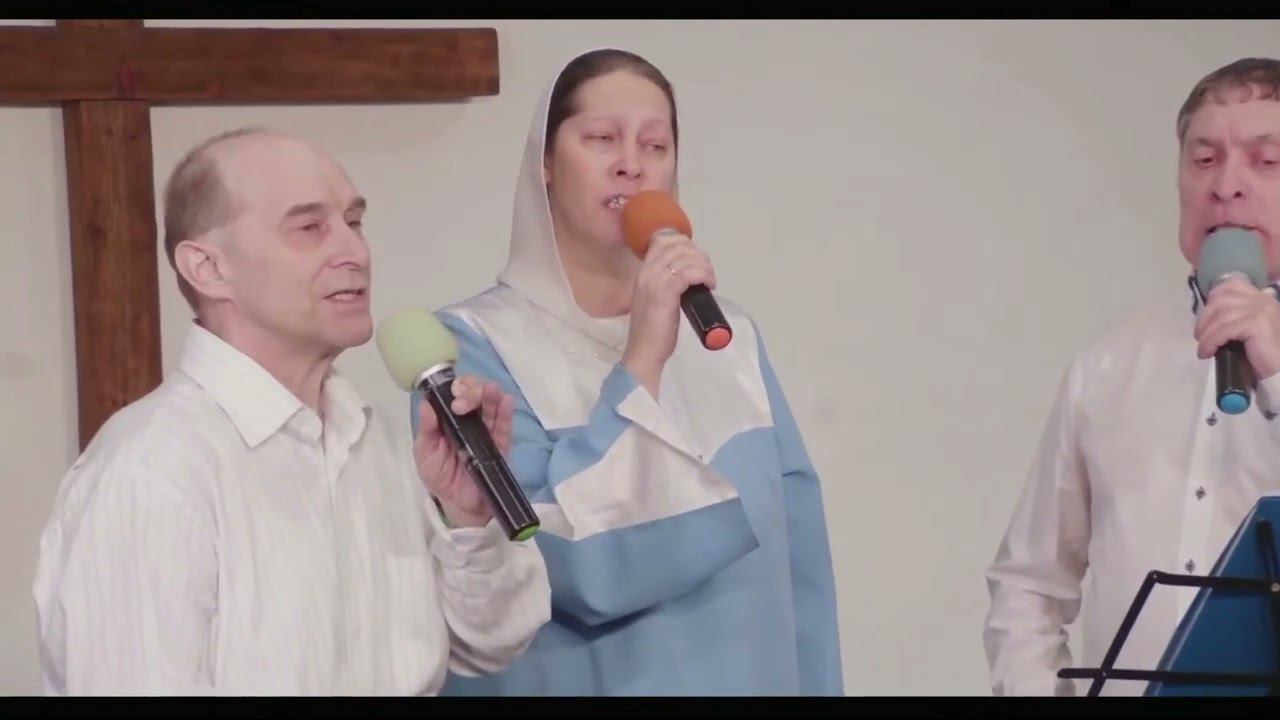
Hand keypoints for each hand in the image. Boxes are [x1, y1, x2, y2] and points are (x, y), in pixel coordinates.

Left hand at [413, 376, 514, 527]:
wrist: (459, 504)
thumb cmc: (440, 476)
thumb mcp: (424, 453)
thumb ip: (426, 430)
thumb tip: (426, 404)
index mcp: (450, 418)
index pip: (455, 392)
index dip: (455, 387)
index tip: (452, 395)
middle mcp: (469, 420)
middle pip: (476, 393)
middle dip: (471, 391)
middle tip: (461, 405)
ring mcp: (487, 430)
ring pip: (492, 404)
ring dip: (490, 394)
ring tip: (489, 391)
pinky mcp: (500, 444)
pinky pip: (505, 425)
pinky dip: (506, 411)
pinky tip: (505, 401)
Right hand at [621, 232, 716, 396]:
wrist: (644, 352)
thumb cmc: (654, 330)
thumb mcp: (658, 299)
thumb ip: (667, 284)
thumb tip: (689, 274)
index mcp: (643, 272)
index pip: (663, 241)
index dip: (685, 244)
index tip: (698, 260)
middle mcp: (646, 272)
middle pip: (676, 246)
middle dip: (698, 255)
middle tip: (707, 272)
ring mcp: (653, 282)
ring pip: (684, 258)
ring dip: (704, 266)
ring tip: (710, 280)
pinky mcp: (664, 294)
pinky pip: (687, 274)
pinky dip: (702, 275)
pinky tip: (708, 285)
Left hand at [1194, 275, 1279, 379]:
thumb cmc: (1263, 355)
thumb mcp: (1248, 329)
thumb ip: (1236, 317)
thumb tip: (1209, 318)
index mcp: (1263, 297)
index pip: (1232, 285)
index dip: (1213, 299)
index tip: (1205, 319)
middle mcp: (1263, 299)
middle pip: (1221, 299)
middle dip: (1204, 318)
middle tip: (1199, 336)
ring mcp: (1262, 310)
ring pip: (1220, 316)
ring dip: (1205, 334)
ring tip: (1203, 349)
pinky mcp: (1257, 324)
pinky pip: (1223, 330)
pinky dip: (1210, 342)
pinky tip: (1207, 353)